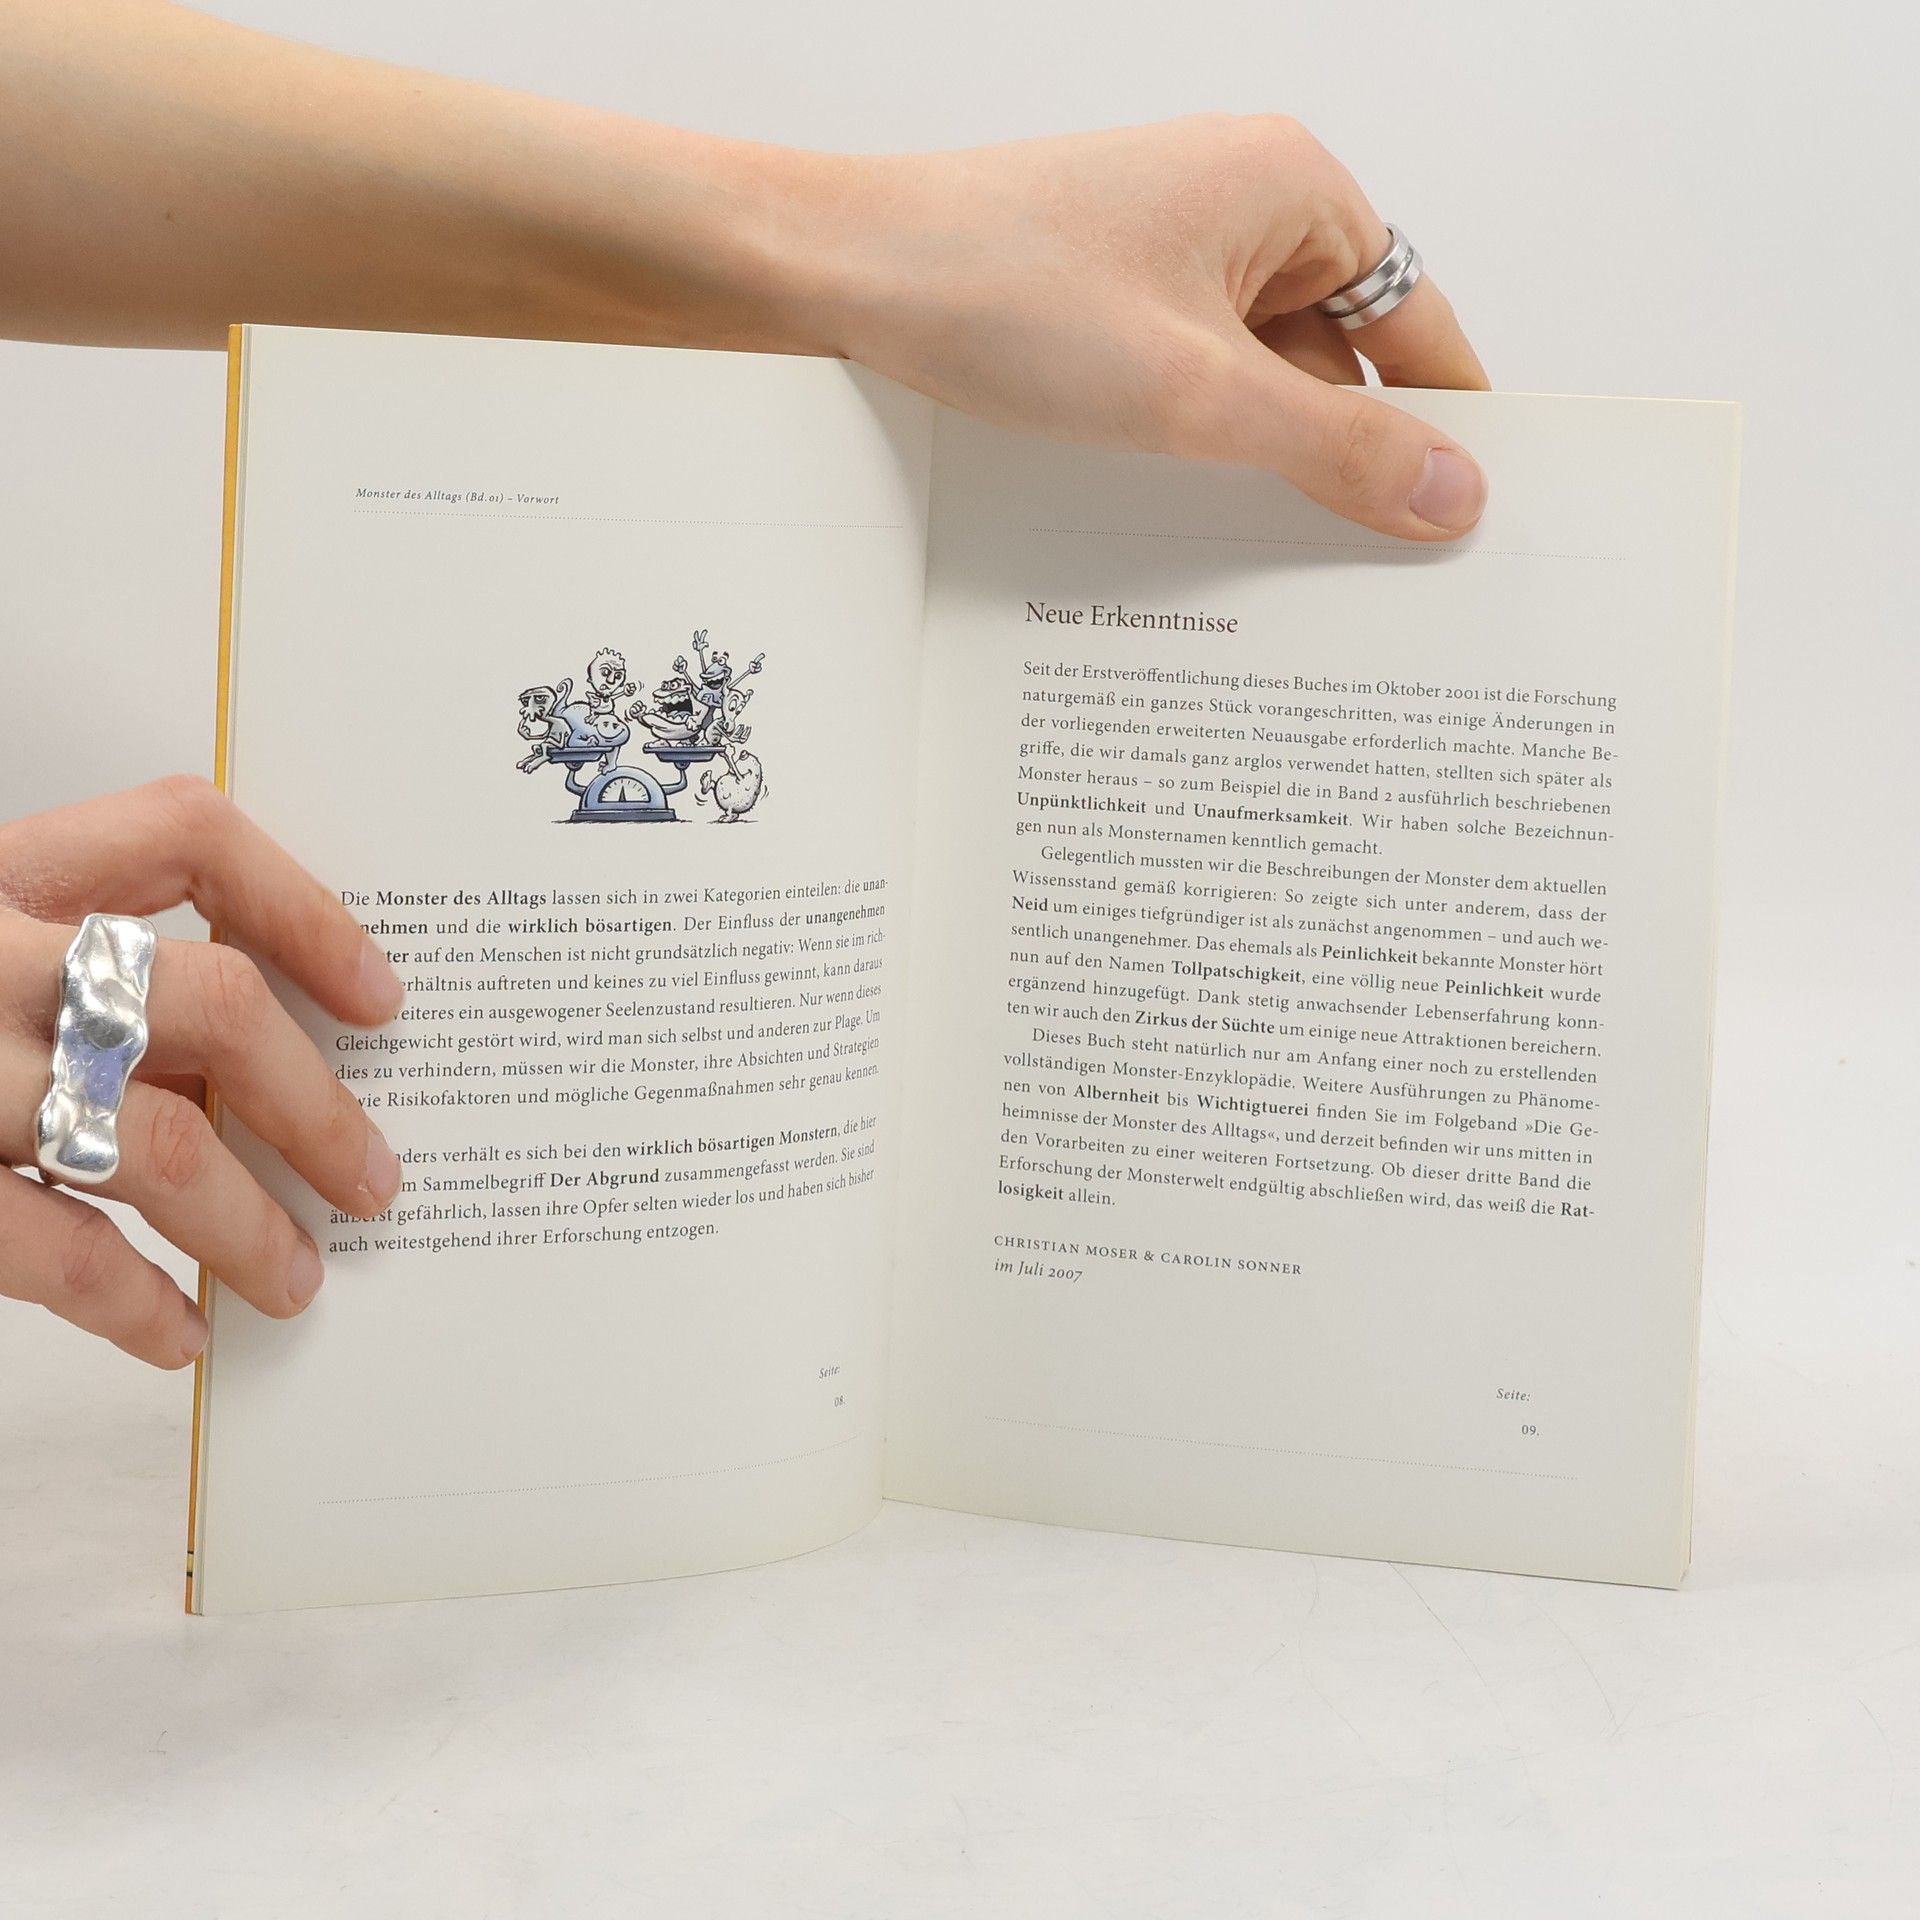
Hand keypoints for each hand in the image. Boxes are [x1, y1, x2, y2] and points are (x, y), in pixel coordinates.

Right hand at [0, 777, 404, 1366]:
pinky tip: (179, 1336)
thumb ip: (67, 954)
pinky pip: (48, 1249)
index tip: (380, 996)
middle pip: (206, 996)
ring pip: (157, 1138)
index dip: (301, 906)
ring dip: (252, 1224)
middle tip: (375, 1179)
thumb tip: (253, 1041)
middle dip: (314, 1100)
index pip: (180, 833)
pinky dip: (134, 1303)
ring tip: (300, 1279)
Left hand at [802, 116, 1488, 540]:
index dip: (1447, 422)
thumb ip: (1332, 448)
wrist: (832, 275)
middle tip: (1373, 573)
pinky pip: (1187, 383)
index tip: (1469, 516)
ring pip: (1255, 382)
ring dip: (1258, 463)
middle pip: (1339, 359)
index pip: (1416, 321)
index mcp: (1289, 189)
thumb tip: (1450, 491)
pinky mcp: (1106, 303)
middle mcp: (1237, 209)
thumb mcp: (1194, 394)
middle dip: (1344, 459)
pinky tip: (1185, 516)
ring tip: (1268, 557)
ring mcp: (1165, 257)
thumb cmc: (997, 293)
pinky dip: (1194, 448)